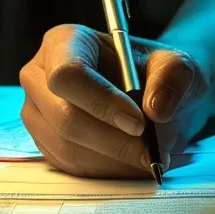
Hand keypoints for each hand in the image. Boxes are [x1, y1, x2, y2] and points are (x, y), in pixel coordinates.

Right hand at [19, 24, 212, 177]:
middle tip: (151, 150)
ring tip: (147, 156)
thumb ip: (172, 77)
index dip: (101, 102)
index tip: (139, 124)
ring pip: (67, 147)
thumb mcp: (176, 64)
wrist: (151, 94)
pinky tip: (130, 162)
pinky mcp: (45, 143)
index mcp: (65, 42)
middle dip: (113, 141)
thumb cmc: (155, 73)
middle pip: (64, 117)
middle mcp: (40, 76)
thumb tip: (157, 109)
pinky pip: (70, 166)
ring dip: (113, 160)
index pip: (69, 74)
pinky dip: (106, 170)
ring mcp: (38, 112)